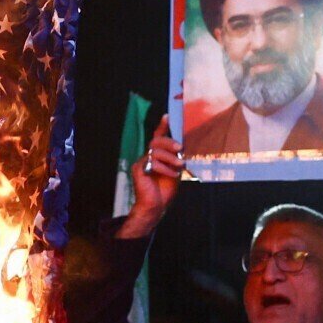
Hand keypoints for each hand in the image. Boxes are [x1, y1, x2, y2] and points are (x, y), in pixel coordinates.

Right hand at [118, 115, 181, 237]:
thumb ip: (176, 159)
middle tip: (180, 148)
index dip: (162, 126)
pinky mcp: (139, 169)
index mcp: (156, 156)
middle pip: (155, 140)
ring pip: (155, 151)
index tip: (167, 116)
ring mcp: (141, 162)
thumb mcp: (175, 171)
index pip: (158, 137)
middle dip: (168, 142)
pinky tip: (173, 175)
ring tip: (180, 166)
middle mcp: (147, 156)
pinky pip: (153, 162)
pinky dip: (166, 169)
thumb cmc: (165, 190)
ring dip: (170, 157)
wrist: (155, 206)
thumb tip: (182, 147)